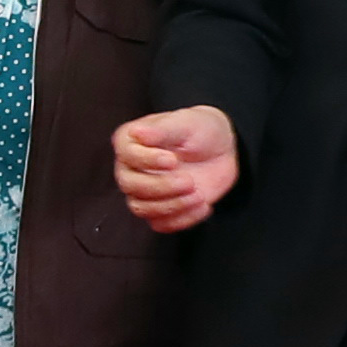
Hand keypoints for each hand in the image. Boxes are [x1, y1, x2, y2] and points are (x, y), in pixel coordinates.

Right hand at [115, 106, 237, 233]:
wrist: (220, 148)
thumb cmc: (199, 129)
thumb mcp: (185, 122)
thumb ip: (161, 129)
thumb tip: (138, 133)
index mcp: (130, 143)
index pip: (127, 156)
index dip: (148, 161)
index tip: (172, 160)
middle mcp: (131, 169)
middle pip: (131, 186)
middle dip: (162, 187)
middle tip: (189, 181)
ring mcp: (144, 191)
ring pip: (142, 209)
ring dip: (172, 206)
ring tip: (198, 194)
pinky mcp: (160, 209)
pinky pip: (161, 224)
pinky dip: (183, 219)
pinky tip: (203, 205)